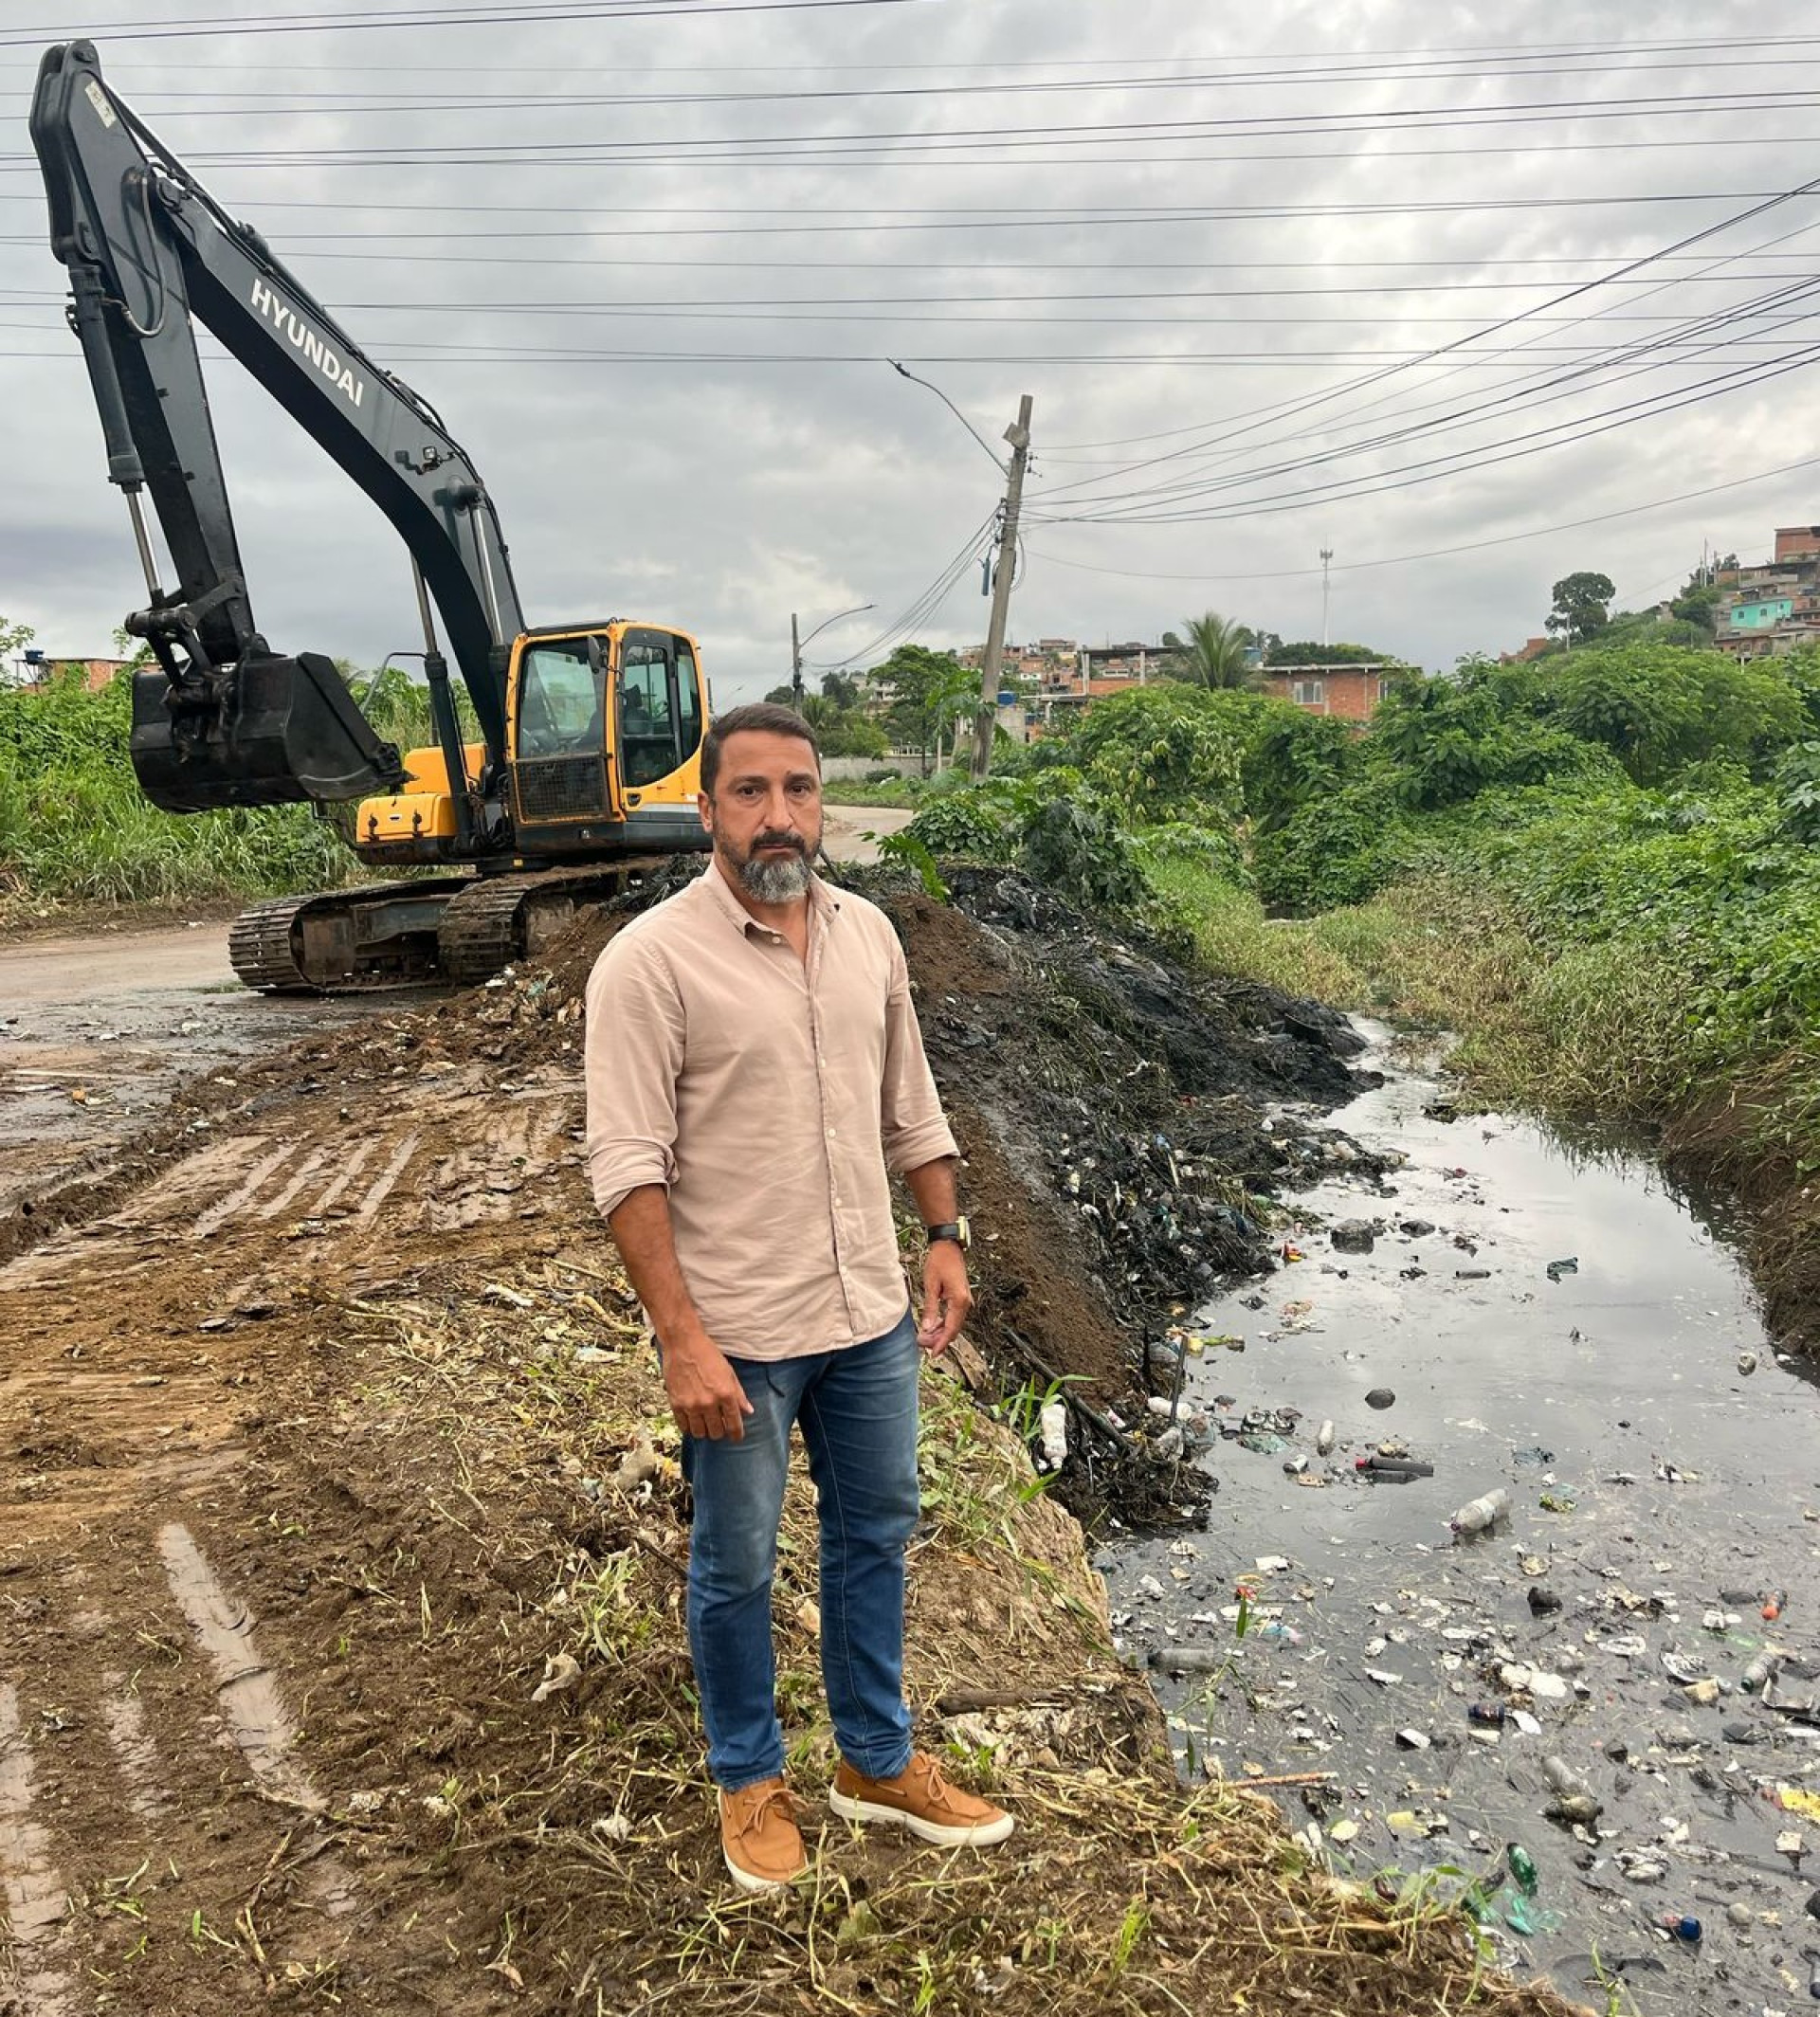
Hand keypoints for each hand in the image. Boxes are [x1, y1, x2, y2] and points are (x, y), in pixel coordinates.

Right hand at [663, 1337, 752, 1440]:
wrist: (683, 1344)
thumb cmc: (708, 1354)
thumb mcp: (729, 1372)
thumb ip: (739, 1394)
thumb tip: (748, 1411)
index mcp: (726, 1394)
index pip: (734, 1424)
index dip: (736, 1434)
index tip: (736, 1437)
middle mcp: (709, 1403)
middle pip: (716, 1432)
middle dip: (720, 1431)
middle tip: (719, 1426)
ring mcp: (691, 1405)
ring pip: (699, 1433)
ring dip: (704, 1431)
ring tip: (705, 1423)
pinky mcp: (676, 1404)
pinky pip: (683, 1426)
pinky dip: (689, 1427)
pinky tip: (692, 1420)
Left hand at [917, 1242, 971, 1356]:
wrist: (948, 1246)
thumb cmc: (939, 1261)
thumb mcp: (931, 1285)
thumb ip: (930, 1308)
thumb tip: (927, 1328)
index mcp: (959, 1300)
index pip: (951, 1328)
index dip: (941, 1343)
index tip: (933, 1354)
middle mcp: (965, 1302)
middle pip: (954, 1329)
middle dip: (939, 1340)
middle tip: (923, 1344)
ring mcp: (964, 1300)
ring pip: (954, 1324)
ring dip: (941, 1332)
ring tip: (925, 1338)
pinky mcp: (960, 1297)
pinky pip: (953, 1316)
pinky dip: (944, 1323)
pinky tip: (933, 1327)